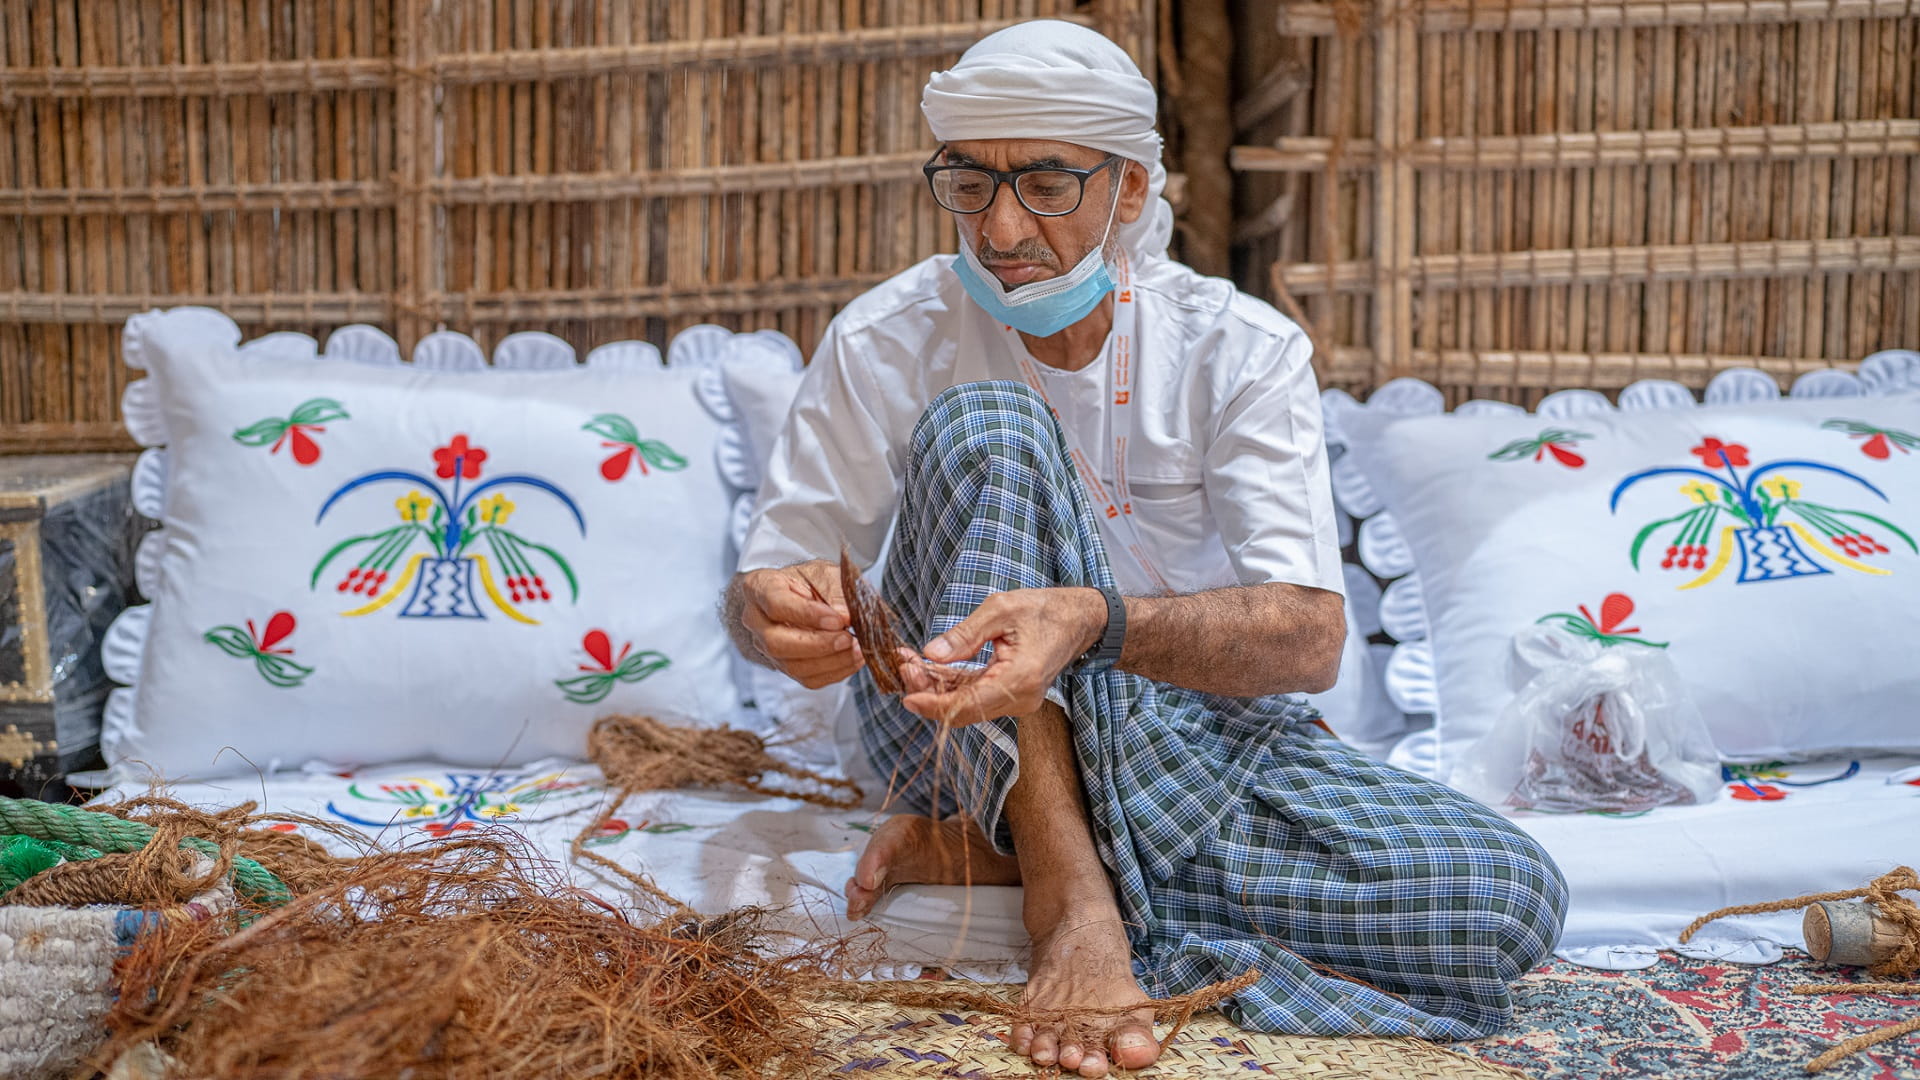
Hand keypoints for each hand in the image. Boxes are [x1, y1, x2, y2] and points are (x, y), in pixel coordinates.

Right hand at [736, 561, 862, 688]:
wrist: (796, 595)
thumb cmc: (806, 581)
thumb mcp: (822, 573)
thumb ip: (834, 590)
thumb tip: (846, 615)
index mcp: (760, 587)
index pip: (776, 604)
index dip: (807, 614)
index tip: (837, 619)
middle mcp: (756, 620)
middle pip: (777, 642)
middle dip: (818, 644)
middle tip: (848, 638)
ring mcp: (765, 647)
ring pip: (792, 666)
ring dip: (830, 662)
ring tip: (858, 650)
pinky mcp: (783, 665)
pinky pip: (807, 679)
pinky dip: (834, 672)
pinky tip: (853, 659)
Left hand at [898, 587, 1105, 726]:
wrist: (1079, 619)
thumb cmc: (1045, 610)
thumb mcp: (1001, 609)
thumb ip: (964, 635)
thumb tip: (930, 654)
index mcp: (1020, 679)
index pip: (967, 705)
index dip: (933, 704)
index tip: (906, 695)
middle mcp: (1020, 698)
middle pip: (962, 710)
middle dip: (928, 692)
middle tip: (904, 666)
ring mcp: (1017, 700)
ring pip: (966, 705)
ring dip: (936, 688)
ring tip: (911, 662)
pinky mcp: (1011, 695)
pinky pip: (975, 696)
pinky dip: (951, 684)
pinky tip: (930, 668)